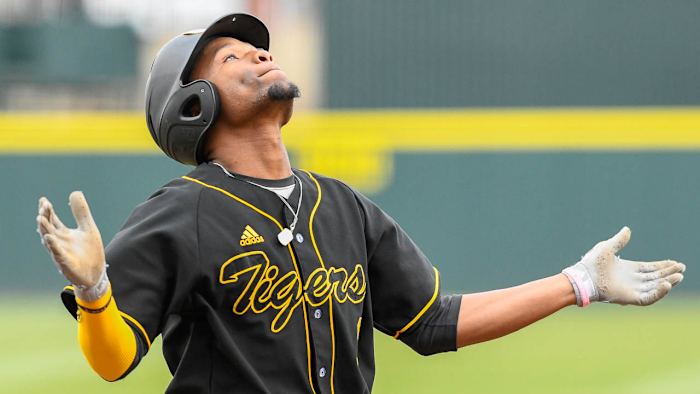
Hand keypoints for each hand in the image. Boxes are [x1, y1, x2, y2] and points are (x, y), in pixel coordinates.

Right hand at [36, 191, 105, 289]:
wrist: (96, 273)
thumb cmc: (89, 251)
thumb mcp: (88, 228)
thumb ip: (81, 212)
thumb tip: (75, 192)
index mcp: (63, 234)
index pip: (52, 220)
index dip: (48, 211)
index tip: (44, 200)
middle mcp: (59, 243)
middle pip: (48, 228)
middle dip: (44, 218)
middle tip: (43, 206)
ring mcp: (61, 254)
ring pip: (49, 241)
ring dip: (45, 230)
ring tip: (40, 219)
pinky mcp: (66, 264)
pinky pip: (58, 255)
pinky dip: (54, 247)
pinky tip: (50, 238)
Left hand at [563, 227, 684, 305]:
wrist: (584, 277)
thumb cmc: (592, 263)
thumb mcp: (608, 247)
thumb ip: (620, 240)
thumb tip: (627, 229)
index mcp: (628, 269)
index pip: (650, 268)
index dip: (662, 265)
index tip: (675, 262)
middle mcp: (631, 280)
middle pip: (655, 277)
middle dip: (669, 273)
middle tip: (681, 268)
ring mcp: (631, 290)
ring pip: (654, 287)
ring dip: (667, 282)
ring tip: (678, 276)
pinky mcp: (629, 298)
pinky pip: (648, 298)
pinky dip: (658, 292)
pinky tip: (666, 284)